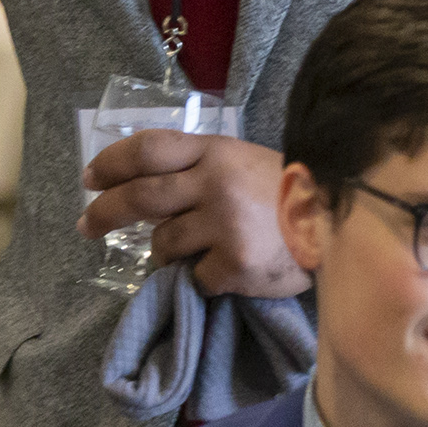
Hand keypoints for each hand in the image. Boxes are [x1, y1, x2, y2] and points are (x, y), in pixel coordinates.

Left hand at [79, 131, 309, 298]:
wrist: (341, 225)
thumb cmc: (284, 192)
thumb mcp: (241, 161)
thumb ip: (196, 167)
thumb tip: (138, 185)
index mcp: (215, 152)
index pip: (148, 149)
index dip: (111, 163)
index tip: (90, 179)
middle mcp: (215, 184)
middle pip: (140, 197)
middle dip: (105, 213)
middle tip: (87, 227)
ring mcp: (225, 225)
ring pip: (163, 243)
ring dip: (163, 250)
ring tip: (185, 251)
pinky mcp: (235, 264)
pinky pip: (192, 276)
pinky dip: (198, 277)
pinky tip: (220, 270)